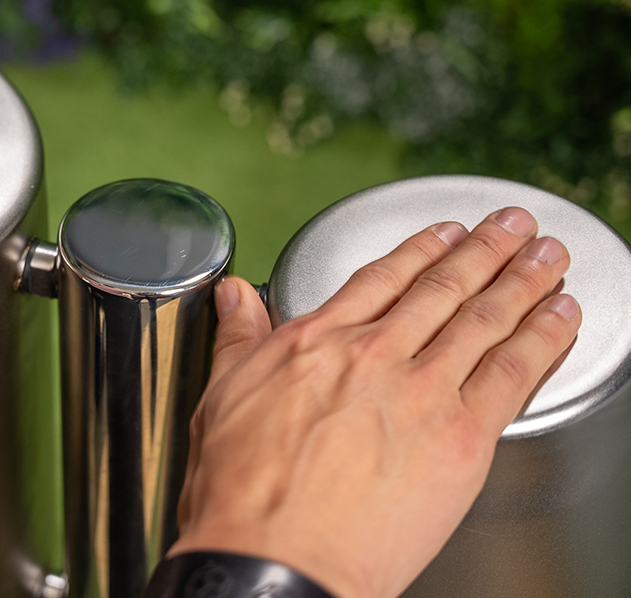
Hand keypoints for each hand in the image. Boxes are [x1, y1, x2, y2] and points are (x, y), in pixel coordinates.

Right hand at [171, 209, 580, 597]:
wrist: (272, 558)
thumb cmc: (242, 492)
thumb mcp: (222, 396)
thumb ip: (238, 338)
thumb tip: (234, 294)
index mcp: (316, 341)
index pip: (380, 278)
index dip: (419, 250)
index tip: (445, 232)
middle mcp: (373, 354)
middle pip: (442, 288)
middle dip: (485, 250)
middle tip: (514, 225)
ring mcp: (421, 390)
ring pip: (484, 318)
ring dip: (523, 279)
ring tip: (548, 254)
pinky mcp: (461, 435)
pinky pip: (514, 371)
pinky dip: (542, 336)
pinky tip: (560, 315)